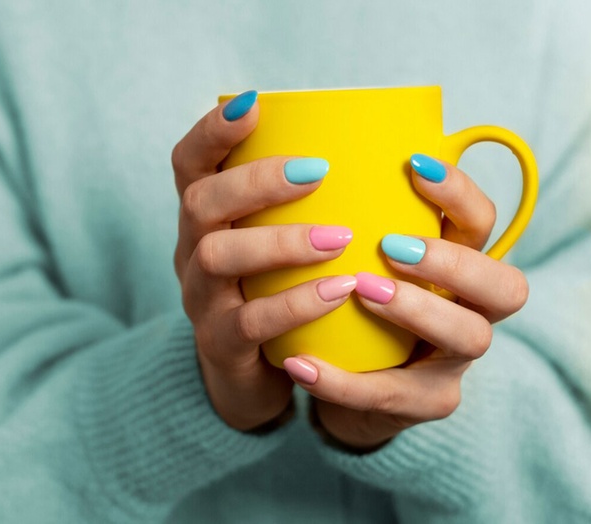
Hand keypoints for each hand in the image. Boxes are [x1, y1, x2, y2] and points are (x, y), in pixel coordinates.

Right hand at [172, 91, 356, 430]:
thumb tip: (389, 145)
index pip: (188, 162)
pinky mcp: (221, 344)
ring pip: (217, 257)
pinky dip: (294, 304)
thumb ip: (303, 202)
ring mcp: (201, 299)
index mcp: (204, 218)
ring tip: (339, 237)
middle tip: (316, 172)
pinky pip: (249, 322)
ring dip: (278, 242)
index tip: (255, 105)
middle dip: (255, 182)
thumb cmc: (276, 290)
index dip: (212, 131)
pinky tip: (338, 292)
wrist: (250, 374)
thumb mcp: (275, 242)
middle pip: (200, 203)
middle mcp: (191, 251)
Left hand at [285, 155, 529, 449]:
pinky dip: (342, 381)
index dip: (459, 194)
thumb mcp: (350, 257)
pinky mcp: (423, 401)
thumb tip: (296, 155)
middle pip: (503, 286)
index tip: (412, 164)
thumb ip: (342, 220)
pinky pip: (390, 395)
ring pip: (466, 337)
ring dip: (416, 310)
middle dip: (452, 261)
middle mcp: (470, 309)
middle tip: (391, 246)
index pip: (481, 224)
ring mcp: (453, 360)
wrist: (342, 378)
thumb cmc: (348, 303)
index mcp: (456, 265)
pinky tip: (299, 364)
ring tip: (360, 290)